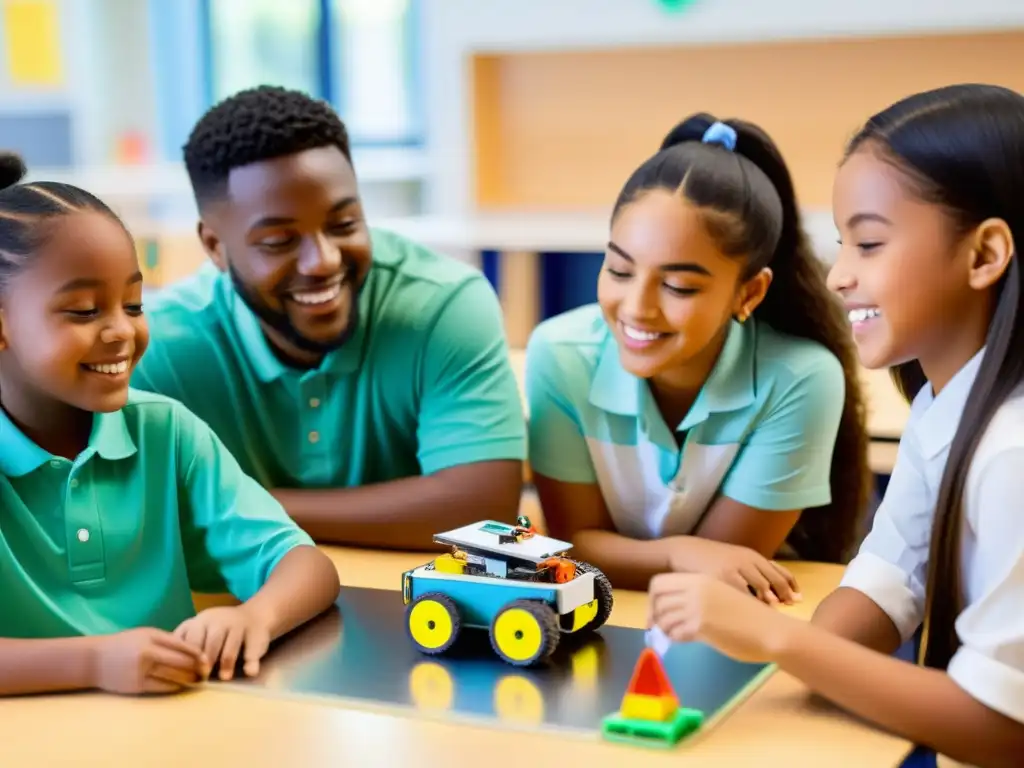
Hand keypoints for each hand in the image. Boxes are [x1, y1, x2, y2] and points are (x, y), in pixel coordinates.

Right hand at [93, 627, 209, 694]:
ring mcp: (142, 670)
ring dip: (187, 680)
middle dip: (196, 668)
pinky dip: (174, 687)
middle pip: (180, 661)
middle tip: (206, 672)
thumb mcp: (144, 635)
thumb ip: (165, 640)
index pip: (181, 644)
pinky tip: (180, 686)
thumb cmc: (124, 645)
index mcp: (151, 636)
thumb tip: (191, 650)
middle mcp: (148, 652)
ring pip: (173, 676)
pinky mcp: (136, 685)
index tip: (207, 659)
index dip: (197, 654)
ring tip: (196, 681)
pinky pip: (162, 687)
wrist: (94, 660)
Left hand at [174, 605, 272, 680]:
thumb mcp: (200, 631)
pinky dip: (251, 660)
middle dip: (206, 661)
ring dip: (227, 663)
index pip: (189, 638)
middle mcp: (218, 621)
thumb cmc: (218, 630)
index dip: (186, 657)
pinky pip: (252, 647)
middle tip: (202, 677)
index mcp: (200, 622)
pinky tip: (249, 671)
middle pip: (209, 641)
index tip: (183, 673)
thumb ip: (184, 645)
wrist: (256, 615)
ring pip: (230, 645)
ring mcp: (238, 625)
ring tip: (224, 678)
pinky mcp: (255, 633)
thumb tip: (162, 667)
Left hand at [648, 572, 798, 662]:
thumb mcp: (721, 596)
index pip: (659, 583)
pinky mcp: (701, 626)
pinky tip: (685, 640)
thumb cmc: (749, 616)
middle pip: (657, 600)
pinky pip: (675, 633)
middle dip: (653, 615)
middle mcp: (695, 589)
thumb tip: (675, 609)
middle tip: (658, 629)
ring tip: (675, 635)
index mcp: (699, 579)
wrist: (771, 630)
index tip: (655, 614)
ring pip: (663, 618)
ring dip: (666, 629)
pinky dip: (675, 638)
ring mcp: (697, 607)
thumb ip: (698, 597)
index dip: (652, 600)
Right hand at [667, 537, 801, 604]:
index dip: (791, 585)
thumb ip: (750, 571)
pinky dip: (751, 602)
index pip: (779, 570)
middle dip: (786, 594)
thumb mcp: (733, 560)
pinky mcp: (722, 576)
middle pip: (775, 579)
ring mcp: (735, 567)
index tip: (799, 599)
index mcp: (752, 556)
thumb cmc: (709, 559)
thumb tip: (768, 590)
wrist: (684, 551)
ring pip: (762, 586)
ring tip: (777, 613)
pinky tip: (754, 612)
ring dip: (772, 600)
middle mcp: (747, 560)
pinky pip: (742, 592)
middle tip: (793, 607)